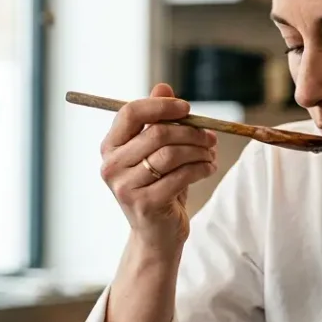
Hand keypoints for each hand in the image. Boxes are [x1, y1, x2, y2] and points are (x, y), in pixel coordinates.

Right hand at [100, 83, 217, 250]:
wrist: (157, 236)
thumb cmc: (159, 188)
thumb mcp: (157, 153)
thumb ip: (157, 121)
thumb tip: (163, 86)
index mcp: (110, 147)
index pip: (129, 113)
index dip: (161, 106)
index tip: (187, 108)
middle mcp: (111, 166)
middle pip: (157, 133)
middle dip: (191, 132)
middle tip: (210, 137)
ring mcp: (125, 187)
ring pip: (171, 154)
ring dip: (199, 151)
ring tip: (210, 155)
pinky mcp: (145, 204)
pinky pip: (181, 176)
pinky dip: (202, 168)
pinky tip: (208, 168)